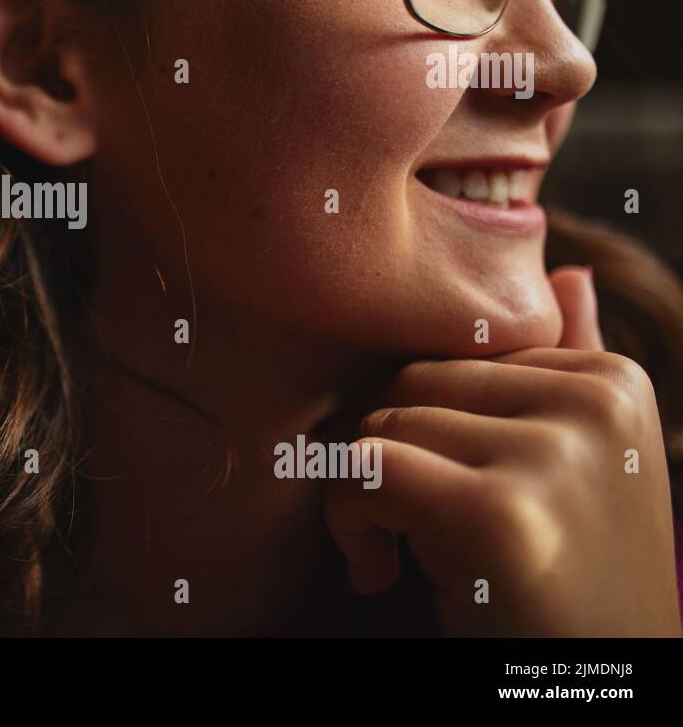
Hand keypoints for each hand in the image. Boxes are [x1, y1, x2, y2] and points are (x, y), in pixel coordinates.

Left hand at [324, 266, 681, 635]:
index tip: (435, 497)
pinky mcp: (500, 512)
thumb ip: (565, 373)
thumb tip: (566, 274)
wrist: (594, 689)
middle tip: (399, 530)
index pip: (452, 354)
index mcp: (610, 381)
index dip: (418, 424)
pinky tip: (379, 572)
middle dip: (381, 453)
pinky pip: (367, 467)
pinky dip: (347, 520)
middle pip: (410, 379)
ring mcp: (554, 454)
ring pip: (381, 420)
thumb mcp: (579, 470)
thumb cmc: (567, 583)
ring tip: (399, 554)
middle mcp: (595, 403)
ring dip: (360, 495)